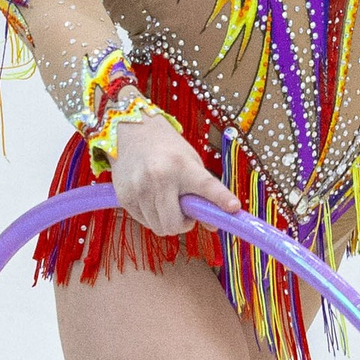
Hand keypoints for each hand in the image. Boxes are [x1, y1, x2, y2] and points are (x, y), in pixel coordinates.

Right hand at [106, 109, 243, 238]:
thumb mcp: (190, 162)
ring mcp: (139, 188)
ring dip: (166, 221)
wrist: (131, 132)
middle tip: (184, 211)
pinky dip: (151, 216)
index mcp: (182, 165)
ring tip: (166, 200)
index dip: (221, 198)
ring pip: (159, 227)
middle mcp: (159, 177)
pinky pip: (144, 222)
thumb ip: (203, 193)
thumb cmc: (167, 150)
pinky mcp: (124, 197)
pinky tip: (150, 197)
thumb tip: (214, 225)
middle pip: (175, 224)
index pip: (206, 185)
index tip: (234, 207)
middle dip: (183, 224)